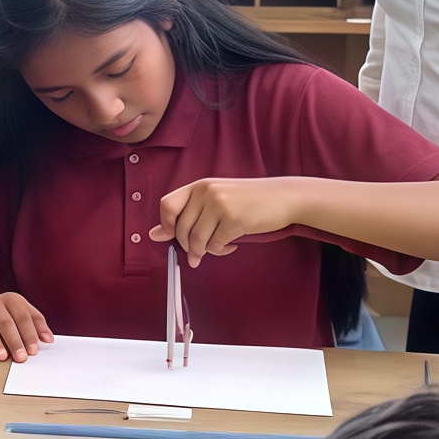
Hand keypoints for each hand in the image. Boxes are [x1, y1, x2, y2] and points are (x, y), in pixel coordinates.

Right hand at [0, 292, 51, 361]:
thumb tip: (48, 339)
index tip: (33, 350)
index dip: (30, 334)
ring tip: (2, 357)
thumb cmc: (6, 317)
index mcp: (13, 299)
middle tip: (20, 357)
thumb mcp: (23, 316)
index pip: (24, 317)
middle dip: (14, 342)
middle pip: (6, 323)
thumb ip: (37, 326)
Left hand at [153, 177, 297, 263]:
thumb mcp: (216, 200)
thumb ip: (187, 214)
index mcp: (199, 186)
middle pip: (181, 229)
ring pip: (197, 240)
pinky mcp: (234, 219)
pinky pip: (215, 245)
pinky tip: (231, 245)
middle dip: (188, 246)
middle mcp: (207, 192)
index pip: (167, 205)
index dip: (165, 225)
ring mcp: (220, 204)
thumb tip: (153, 234)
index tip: (172, 236)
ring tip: (216, 249)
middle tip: (199, 252)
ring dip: (203, 252)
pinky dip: (221, 250)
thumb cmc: (248, 201)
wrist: (284, 197)